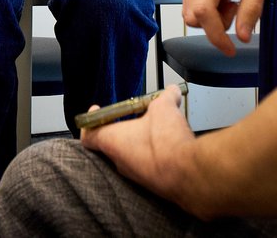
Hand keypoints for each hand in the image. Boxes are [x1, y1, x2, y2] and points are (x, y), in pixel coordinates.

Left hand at [80, 85, 196, 204]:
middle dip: (123, 130)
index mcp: (112, 141)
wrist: (186, 173)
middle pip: (112, 144)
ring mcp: (135, 176)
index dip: (91, 121)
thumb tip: (171, 92)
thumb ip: (166, 97)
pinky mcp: (151, 184)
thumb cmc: (165, 143)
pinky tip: (168, 147)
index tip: (96, 109)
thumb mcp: (165, 108)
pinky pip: (146, 167)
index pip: (90, 135)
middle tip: (135, 118)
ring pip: (130, 156)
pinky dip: (153, 157)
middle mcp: (119, 161)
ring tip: (156, 131)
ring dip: (140, 144)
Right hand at [181, 0, 276, 54]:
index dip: (215, 35)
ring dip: (212, 15)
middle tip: (238, 10)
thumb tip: (243, 36)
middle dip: (215, 24)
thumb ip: (252, 7)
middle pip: (192, 15)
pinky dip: (208, 5)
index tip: (231, 48)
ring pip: (190, 10)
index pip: (203, 12)